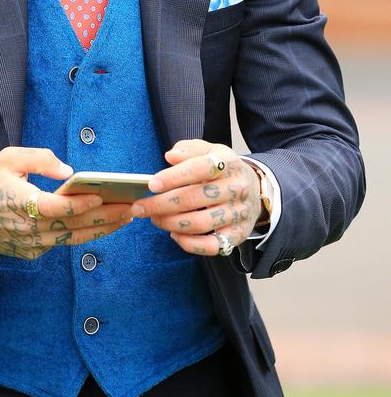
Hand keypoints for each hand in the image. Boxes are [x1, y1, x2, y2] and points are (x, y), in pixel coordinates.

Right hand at [0, 146, 132, 259]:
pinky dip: (84, 235)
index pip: (57, 208)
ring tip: (127, 217)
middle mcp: (27, 230)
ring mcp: (30, 245)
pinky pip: (62, 244)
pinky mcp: (31, 253)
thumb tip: (68, 171)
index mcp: (20, 204)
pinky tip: (104, 225)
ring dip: (101, 229)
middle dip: (105, 217)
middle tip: (133, 207)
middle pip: (73, 226)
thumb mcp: (8, 158)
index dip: (82, 203)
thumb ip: (39, 159)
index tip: (103, 194)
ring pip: (72, 239)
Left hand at [131, 139, 260, 255]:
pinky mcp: (237, 235)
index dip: (173, 177)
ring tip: (155, 219)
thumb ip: (189, 150)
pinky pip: (211, 246)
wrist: (255, 190)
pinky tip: (174, 235)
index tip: (151, 184)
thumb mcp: (210, 151)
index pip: (198, 169)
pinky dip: (189, 244)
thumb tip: (170, 157)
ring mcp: (238, 214)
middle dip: (161, 204)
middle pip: (194, 198)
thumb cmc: (223, 170)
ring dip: (171, 223)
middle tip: (141, 207)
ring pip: (200, 223)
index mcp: (228, 164)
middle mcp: (236, 189)